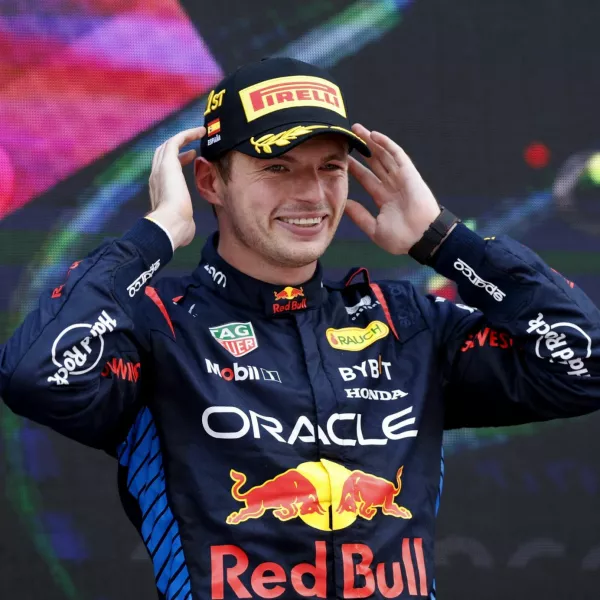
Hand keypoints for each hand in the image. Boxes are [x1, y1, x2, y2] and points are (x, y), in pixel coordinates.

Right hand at [147, 126, 205, 248]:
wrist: (170, 225)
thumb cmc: (177, 229)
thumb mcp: (181, 223)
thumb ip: (184, 222)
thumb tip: (188, 232)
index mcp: (159, 189)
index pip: (165, 168)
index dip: (178, 159)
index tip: (192, 156)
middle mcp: (156, 176)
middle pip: (164, 152)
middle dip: (178, 144)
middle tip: (194, 140)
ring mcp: (160, 169)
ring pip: (170, 144)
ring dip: (185, 136)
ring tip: (200, 132)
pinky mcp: (168, 163)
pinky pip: (176, 140)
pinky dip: (187, 134)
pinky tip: (200, 132)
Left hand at [345, 123, 440, 254]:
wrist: (421, 238)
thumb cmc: (401, 238)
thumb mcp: (374, 229)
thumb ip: (359, 215)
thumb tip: (344, 204)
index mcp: (384, 198)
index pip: (366, 179)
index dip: (355, 168)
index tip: (342, 159)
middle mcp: (392, 186)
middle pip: (374, 163)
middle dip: (362, 150)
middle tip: (347, 137)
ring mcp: (401, 178)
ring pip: (384, 155)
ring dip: (371, 142)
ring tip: (357, 129)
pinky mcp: (410, 173)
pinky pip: (397, 154)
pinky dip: (386, 144)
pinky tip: (373, 135)